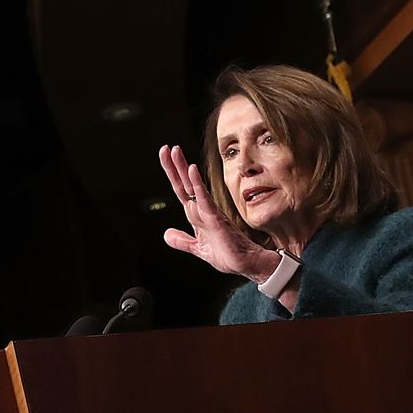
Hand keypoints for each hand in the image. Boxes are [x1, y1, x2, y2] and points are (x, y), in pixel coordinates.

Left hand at [157, 145, 278, 280]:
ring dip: (183, 169)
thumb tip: (167, 234)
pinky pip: (204, 198)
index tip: (166, 158)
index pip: (181, 191)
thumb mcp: (197, 248)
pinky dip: (197, 184)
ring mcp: (209, 212)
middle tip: (166, 148)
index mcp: (197, 215)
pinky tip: (191, 171)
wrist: (246, 263)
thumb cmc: (228, 254)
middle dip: (175, 166)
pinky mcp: (216, 218)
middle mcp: (202, 210)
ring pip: (192, 187)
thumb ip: (182, 240)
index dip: (173, 175)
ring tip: (175, 152)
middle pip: (184, 184)